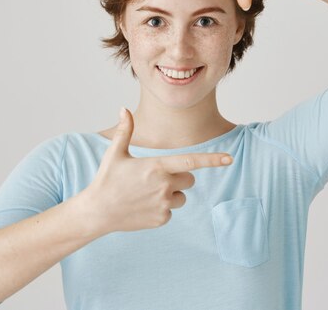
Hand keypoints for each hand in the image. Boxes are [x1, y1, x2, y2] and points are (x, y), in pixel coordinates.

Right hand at [84, 108, 232, 233]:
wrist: (97, 212)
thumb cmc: (107, 179)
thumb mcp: (115, 153)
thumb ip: (125, 130)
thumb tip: (124, 109)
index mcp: (157, 166)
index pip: (191, 161)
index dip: (212, 160)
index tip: (229, 159)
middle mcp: (164, 185)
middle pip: (189, 179)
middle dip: (179, 178)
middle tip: (155, 179)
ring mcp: (163, 204)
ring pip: (181, 197)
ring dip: (171, 194)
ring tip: (146, 194)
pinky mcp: (161, 219)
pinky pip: (171, 211)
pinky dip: (161, 209)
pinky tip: (142, 207)